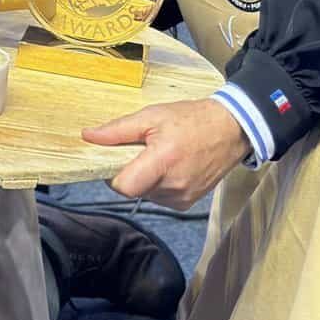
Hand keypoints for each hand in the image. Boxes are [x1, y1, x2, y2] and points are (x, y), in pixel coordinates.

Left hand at [83, 98, 251, 210]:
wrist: (231, 130)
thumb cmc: (191, 119)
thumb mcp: (152, 115)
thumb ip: (118, 130)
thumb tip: (88, 136)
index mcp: (162, 162)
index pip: (123, 186)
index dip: (114, 175)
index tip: (118, 159)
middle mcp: (173, 185)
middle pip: (133, 190)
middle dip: (131, 172)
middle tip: (143, 150)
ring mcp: (182, 197)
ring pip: (145, 194)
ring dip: (145, 179)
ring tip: (161, 156)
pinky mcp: (187, 203)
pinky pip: (160, 197)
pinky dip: (159, 184)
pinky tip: (171, 167)